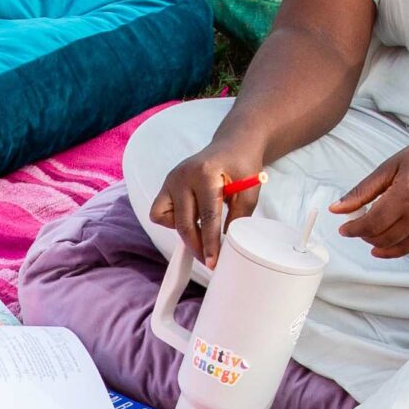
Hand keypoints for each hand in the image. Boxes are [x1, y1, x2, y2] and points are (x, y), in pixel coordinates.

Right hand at [152, 148, 263, 266]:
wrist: (231, 146)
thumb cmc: (242, 166)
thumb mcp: (249, 190)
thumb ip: (238, 216)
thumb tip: (226, 244)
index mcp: (206, 174)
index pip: (207, 217)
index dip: (210, 243)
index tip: (212, 262)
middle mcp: (183, 175)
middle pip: (185, 223)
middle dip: (196, 246)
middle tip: (208, 260)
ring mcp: (171, 179)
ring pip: (169, 220)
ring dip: (186, 231)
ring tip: (202, 228)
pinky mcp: (165, 185)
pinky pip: (159, 213)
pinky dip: (172, 220)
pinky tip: (188, 215)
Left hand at [330, 131, 408, 259]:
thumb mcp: (391, 166)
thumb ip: (362, 191)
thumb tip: (337, 208)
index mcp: (406, 195)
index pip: (371, 224)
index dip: (353, 229)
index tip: (343, 228)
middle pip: (381, 238)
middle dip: (363, 235)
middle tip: (355, 224)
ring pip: (394, 246)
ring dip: (376, 243)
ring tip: (369, 230)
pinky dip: (393, 249)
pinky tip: (382, 245)